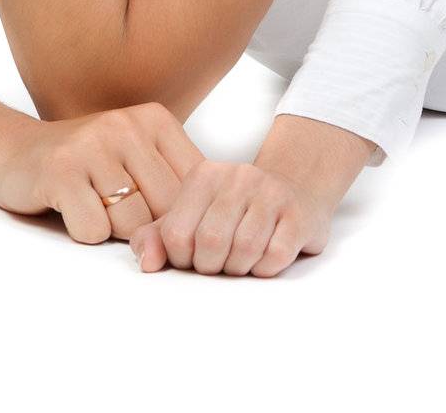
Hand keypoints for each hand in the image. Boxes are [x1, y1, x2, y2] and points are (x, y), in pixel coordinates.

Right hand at [0, 102, 203, 244]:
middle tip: (120, 217)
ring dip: (113, 233)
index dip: (181, 215)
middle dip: (148, 228)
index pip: (195, 185)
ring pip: (132, 224)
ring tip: (94, 207)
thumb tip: (214, 226)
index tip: (160, 220)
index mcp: (154, 119)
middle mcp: (126, 125)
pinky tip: (70, 209)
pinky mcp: (60, 172)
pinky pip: (93, 231)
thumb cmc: (83, 164)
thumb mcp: (136, 157)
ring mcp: (92, 146)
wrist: (11, 150)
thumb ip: (173, 181)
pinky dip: (83, 233)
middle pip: (166, 208)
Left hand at [128, 160, 333, 276]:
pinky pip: (275, 257)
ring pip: (245, 251)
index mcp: (204, 176)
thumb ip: (158, 237)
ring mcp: (271, 193)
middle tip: (222, 261)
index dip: (183, 258)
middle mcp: (237, 177)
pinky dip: (266, 269)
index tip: (196, 255)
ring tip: (243, 259)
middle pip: (211, 243)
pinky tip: (266, 256)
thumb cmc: (235, 211)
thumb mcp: (193, 216)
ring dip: (241, 268)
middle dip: (213, 266)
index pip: (176, 234)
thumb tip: (147, 264)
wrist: (294, 187)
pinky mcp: (298, 215)